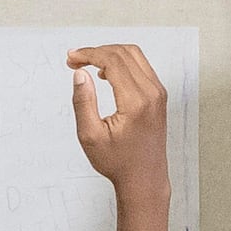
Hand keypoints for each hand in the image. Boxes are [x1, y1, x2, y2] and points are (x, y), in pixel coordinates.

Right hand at [69, 42, 173, 230]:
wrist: (144, 179)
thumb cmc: (117, 162)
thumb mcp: (90, 136)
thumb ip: (83, 102)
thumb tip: (79, 73)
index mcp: (136, 102)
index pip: (112, 61)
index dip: (88, 54)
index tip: (71, 58)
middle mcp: (152, 93)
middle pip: (124, 53)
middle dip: (96, 51)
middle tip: (74, 60)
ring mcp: (159, 93)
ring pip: (134, 56)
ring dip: (109, 54)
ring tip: (87, 64)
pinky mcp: (159, 96)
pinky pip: (141, 67)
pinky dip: (121, 62)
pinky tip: (105, 73)